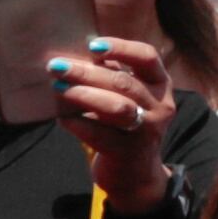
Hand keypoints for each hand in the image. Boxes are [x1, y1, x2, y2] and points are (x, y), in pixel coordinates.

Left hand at [40, 32, 178, 209]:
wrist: (135, 173)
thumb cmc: (124, 125)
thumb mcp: (129, 97)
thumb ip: (112, 75)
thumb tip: (77, 52)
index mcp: (160, 85)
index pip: (148, 57)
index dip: (121, 48)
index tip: (92, 45)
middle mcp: (160, 107)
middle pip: (124, 83)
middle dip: (87, 72)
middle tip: (57, 66)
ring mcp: (146, 131)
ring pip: (116, 108)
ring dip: (84, 95)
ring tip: (57, 87)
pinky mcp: (127, 153)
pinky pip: (99, 134)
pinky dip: (77, 123)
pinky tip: (61, 117)